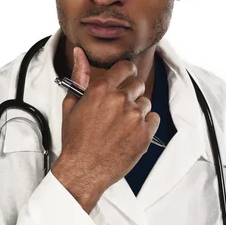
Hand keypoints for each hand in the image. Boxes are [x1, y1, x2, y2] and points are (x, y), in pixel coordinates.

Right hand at [58, 45, 159, 193]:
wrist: (83, 170)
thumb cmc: (75, 141)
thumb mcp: (72, 105)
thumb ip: (79, 76)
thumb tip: (79, 54)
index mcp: (101, 90)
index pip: (126, 67)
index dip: (127, 73)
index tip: (126, 79)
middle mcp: (120, 100)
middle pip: (138, 84)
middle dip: (130, 93)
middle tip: (119, 109)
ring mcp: (134, 117)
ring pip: (145, 103)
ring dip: (136, 111)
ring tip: (121, 126)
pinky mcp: (145, 133)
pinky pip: (154, 119)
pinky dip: (145, 125)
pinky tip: (130, 133)